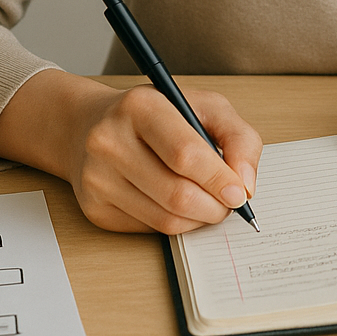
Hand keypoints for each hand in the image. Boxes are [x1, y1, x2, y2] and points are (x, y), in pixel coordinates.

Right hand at [0, 70, 261, 234]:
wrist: (90, 126)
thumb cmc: (157, 115)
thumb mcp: (205, 106)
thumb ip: (238, 137)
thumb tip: (246, 185)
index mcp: (140, 106)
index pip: (185, 154)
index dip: (219, 179)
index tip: (240, 193)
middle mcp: (109, 141)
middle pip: (176, 194)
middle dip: (214, 206)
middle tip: (228, 202)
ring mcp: (97, 178)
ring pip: (165, 219)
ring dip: (198, 219)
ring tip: (208, 202)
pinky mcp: (94, 208)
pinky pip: (149, 229)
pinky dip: (175, 223)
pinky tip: (178, 204)